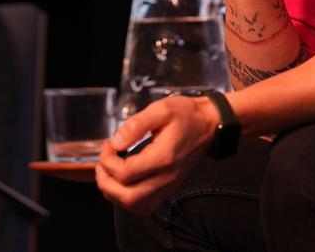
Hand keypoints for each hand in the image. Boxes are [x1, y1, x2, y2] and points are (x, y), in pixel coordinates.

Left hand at [95, 95, 219, 214]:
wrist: (209, 125)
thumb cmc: (186, 115)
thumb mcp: (161, 109)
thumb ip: (136, 125)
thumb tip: (116, 142)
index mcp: (163, 157)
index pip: (125, 173)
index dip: (108, 160)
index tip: (109, 144)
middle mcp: (166, 178)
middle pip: (128, 198)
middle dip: (106, 182)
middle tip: (104, 162)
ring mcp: (168, 186)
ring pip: (134, 206)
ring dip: (114, 192)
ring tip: (110, 170)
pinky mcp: (168, 188)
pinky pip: (143, 205)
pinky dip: (126, 197)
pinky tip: (123, 180)